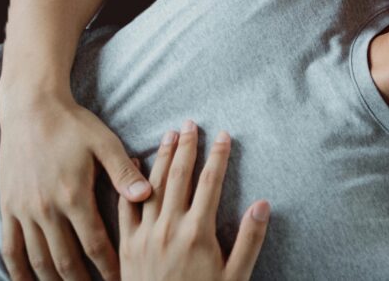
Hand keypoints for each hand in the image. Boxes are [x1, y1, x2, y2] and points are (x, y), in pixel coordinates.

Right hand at [0, 90, 151, 280]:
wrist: (30, 108)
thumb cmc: (72, 124)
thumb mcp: (104, 143)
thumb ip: (124, 172)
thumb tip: (148, 195)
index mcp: (74, 195)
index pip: (95, 243)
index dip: (108, 266)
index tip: (121, 278)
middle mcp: (46, 209)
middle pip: (66, 260)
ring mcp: (24, 211)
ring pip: (38, 259)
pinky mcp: (7, 207)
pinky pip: (10, 248)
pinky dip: (18, 271)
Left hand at [119, 121, 269, 280]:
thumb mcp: (236, 276)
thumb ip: (250, 240)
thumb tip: (263, 204)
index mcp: (198, 232)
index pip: (210, 182)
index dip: (218, 155)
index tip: (223, 134)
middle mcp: (170, 227)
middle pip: (180, 176)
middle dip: (188, 147)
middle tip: (192, 123)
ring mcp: (145, 235)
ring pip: (153, 185)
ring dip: (162, 157)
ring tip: (170, 134)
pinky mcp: (126, 246)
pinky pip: (125, 207)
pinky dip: (129, 183)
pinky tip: (131, 164)